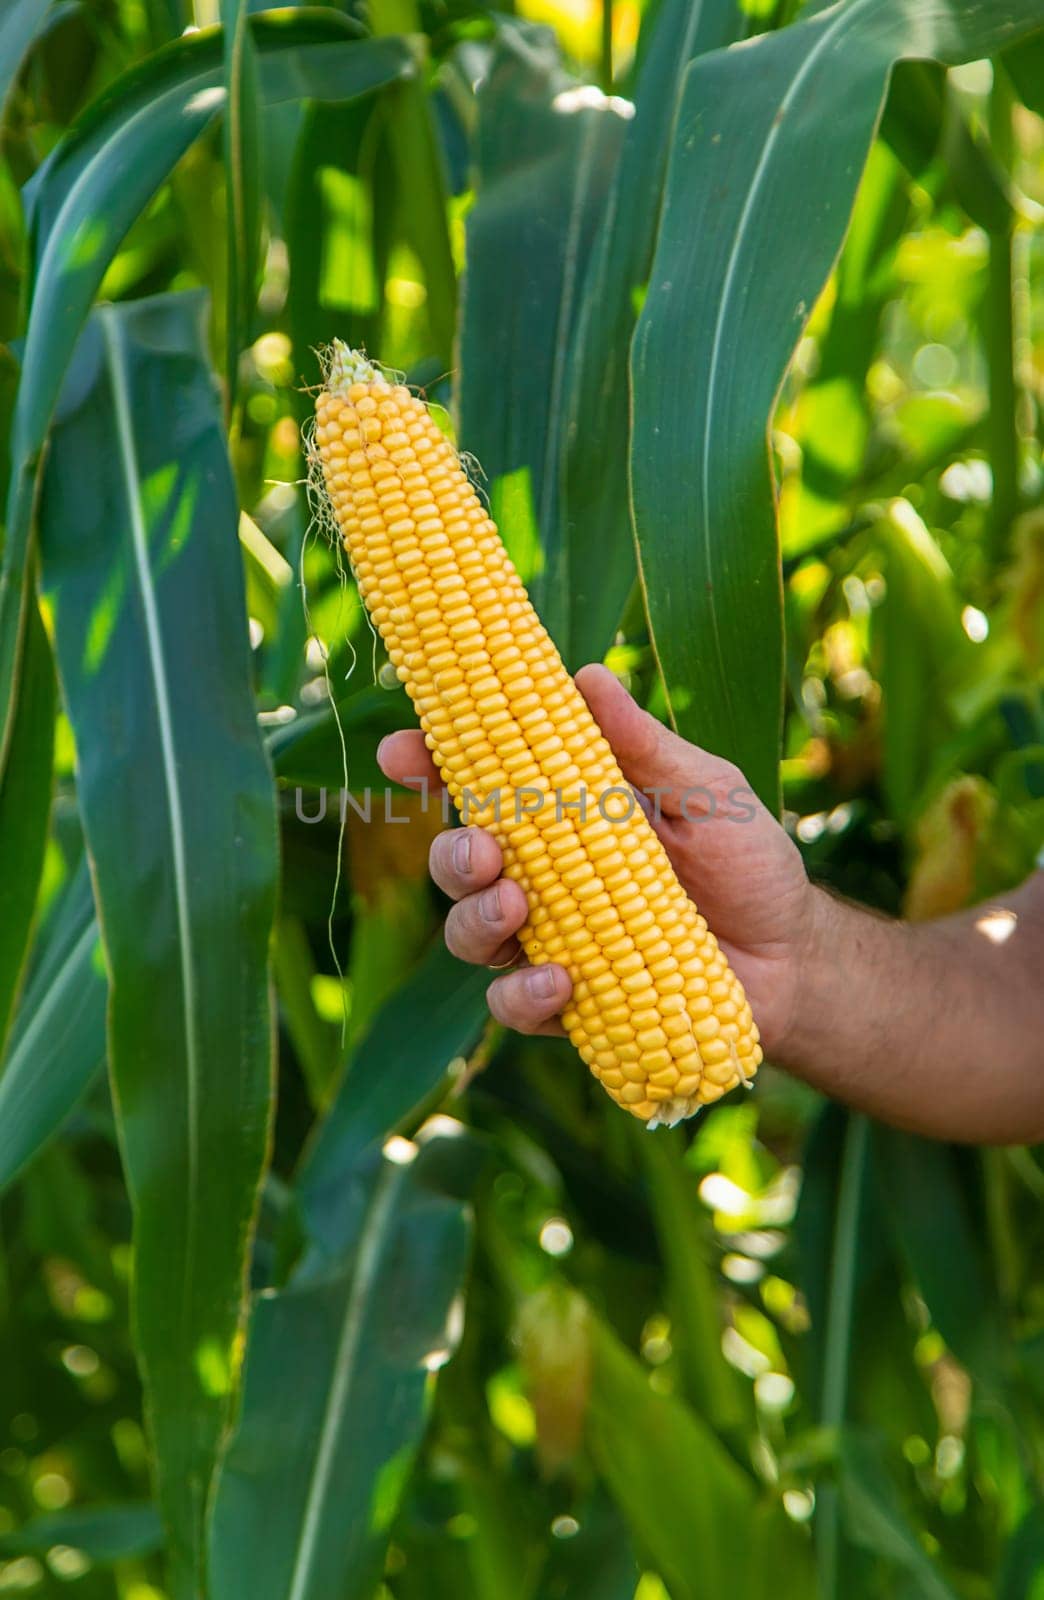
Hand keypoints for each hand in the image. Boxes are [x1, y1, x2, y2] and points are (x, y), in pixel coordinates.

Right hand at [377, 664, 814, 1056]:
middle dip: (450, 854)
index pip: (480, 782)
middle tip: (485, 853)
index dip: (430, 764)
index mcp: (565, 811)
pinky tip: (561, 983)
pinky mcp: (568, 1005)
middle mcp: (544, 875)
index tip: (403, 753)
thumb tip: (587, 677)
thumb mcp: (706, 792)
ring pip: (468, 933)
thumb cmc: (749, 863)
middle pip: (458, 861)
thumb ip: (645, 746)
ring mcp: (550, 941)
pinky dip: (522, 995)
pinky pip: (512, 1005)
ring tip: (518, 909)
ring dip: (477, 920)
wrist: (795, 963)